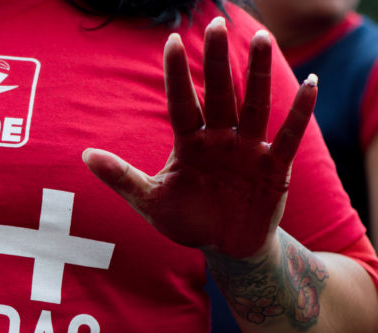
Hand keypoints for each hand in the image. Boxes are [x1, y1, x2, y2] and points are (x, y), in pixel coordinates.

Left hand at [83, 17, 316, 259]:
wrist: (225, 246)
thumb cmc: (186, 220)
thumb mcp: (149, 200)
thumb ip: (121, 177)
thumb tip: (84, 155)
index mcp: (189, 143)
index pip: (181, 103)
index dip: (177, 75)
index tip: (172, 41)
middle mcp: (219, 139)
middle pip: (220, 94)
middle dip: (218, 62)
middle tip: (217, 24)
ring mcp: (247, 150)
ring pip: (254, 105)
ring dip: (259, 74)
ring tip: (264, 39)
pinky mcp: (274, 167)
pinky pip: (288, 136)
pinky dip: (299, 112)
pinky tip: (310, 84)